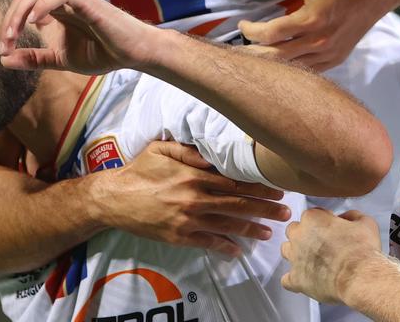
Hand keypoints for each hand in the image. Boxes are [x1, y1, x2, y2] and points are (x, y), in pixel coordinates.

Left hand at [0, 0, 161, 73]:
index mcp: (56, 5)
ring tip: (12, 40)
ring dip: (18, 16)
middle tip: (2, 36)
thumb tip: (3, 60)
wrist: (132, 54)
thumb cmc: (102, 51)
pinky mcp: (86, 1)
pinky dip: (42, 7)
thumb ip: (34, 58)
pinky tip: (34, 23)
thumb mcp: (60, 59)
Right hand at [93, 140, 290, 256]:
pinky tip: (238, 250)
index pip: (234, 182)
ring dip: (251, 230)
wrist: (114, 198)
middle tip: (285, 212)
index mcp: (194, 175)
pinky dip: (224, 247)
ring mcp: (188, 220)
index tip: (277, 189)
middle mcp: (195, 198)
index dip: (258, 186)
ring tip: (269, 233)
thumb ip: (190, 151)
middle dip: (264, 209)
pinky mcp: (179, 236)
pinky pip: (207, 243)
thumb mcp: (162, 150)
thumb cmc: (139, 170)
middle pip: (238, 205)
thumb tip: (214, 155)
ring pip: (227, 226)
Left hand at [238, 0, 394, 70]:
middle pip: (277, 56)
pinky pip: (308, 70)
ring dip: (271, 63)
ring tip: (253, 59)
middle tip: (237, 51)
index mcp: (311, 20)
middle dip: (253, 54)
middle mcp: (319, 42)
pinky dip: (291, 67)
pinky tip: (279, 63)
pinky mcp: (336, 59)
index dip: (251, 31)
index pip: (271, 34)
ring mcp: (329, 54)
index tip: (242, 25)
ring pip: (292, 67)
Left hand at [281, 208, 381, 303]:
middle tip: (322, 245)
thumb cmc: (362, 251)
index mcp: (313, 218)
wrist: (359, 276)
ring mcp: (295, 257)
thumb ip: (352, 216)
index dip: (323, 223)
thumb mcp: (365, 223)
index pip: (312, 215)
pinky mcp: (296, 279)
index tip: (332, 230)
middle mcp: (299, 235)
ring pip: (287, 251)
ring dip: (296, 254)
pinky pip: (286, 279)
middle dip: (306, 236)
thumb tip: (348, 218)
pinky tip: (305, 280)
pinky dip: (294, 279)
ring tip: (313, 262)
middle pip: (295, 230)